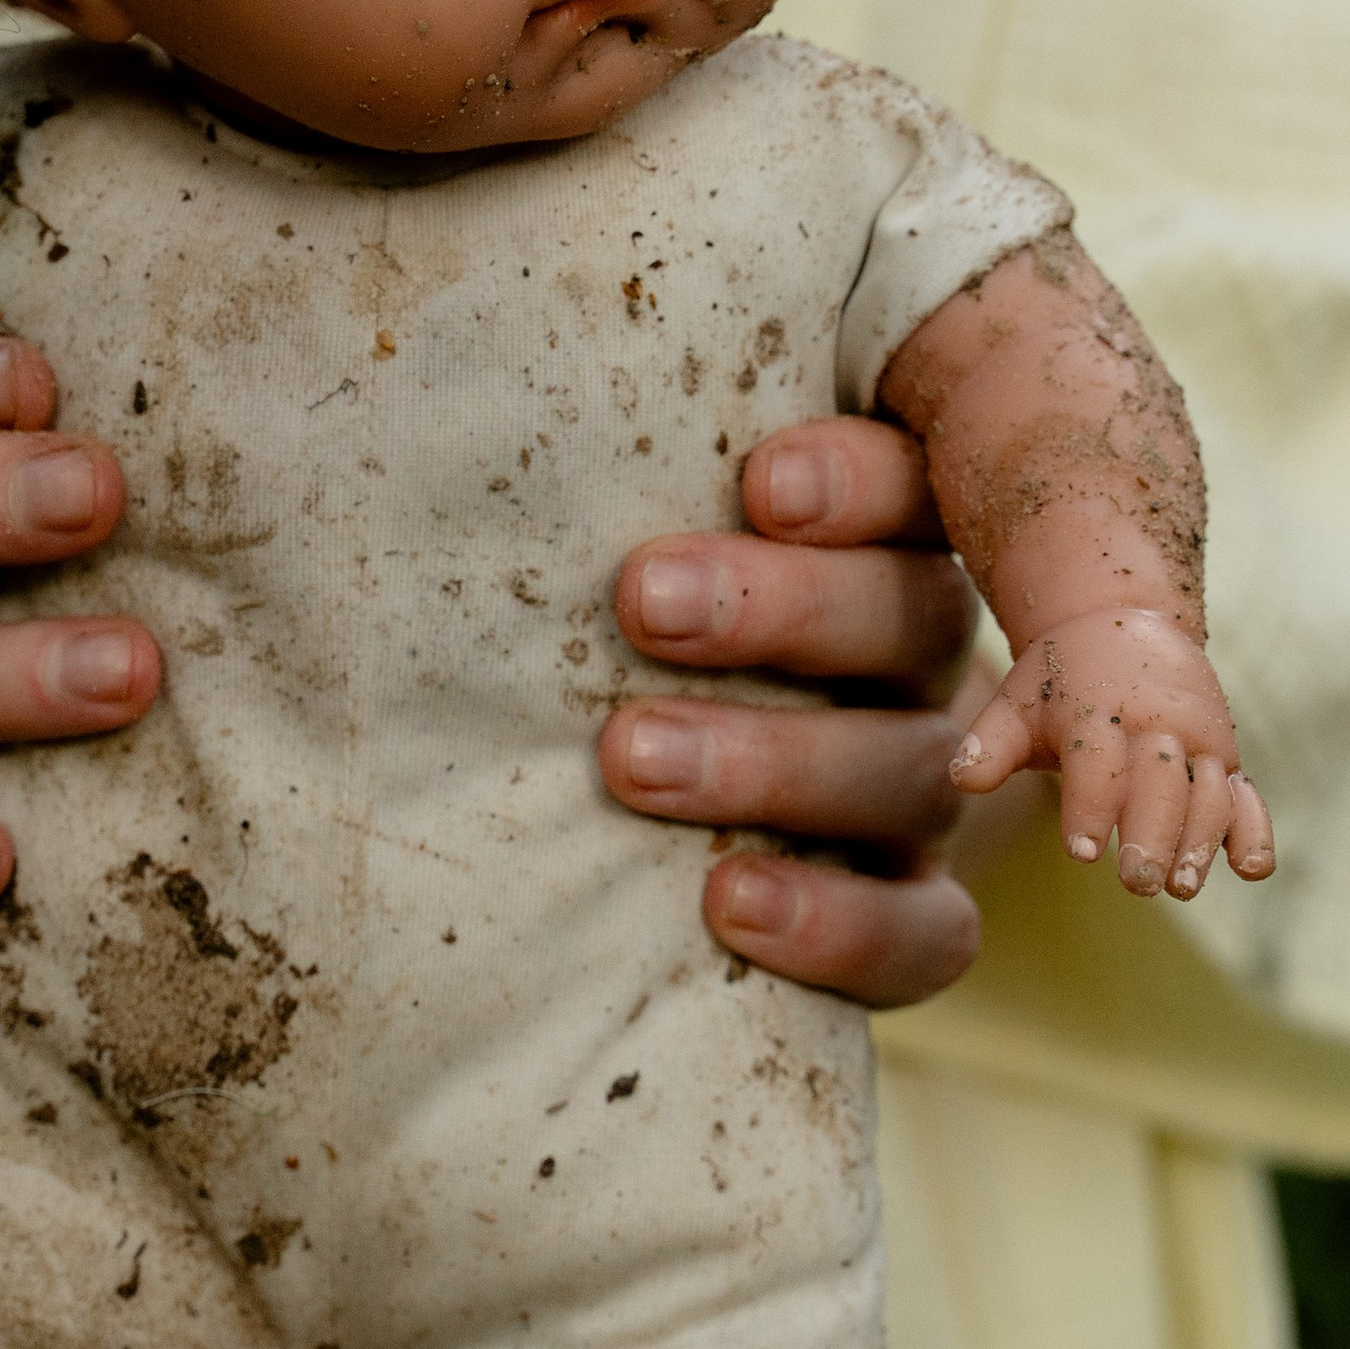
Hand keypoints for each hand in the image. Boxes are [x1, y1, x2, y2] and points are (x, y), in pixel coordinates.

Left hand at [600, 415, 986, 1010]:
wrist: (679, 817)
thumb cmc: (619, 634)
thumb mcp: (624, 548)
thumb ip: (593, 490)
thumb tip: (423, 413)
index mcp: (878, 546)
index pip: (911, 488)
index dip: (859, 481)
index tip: (762, 482)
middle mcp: (917, 664)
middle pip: (912, 619)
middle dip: (780, 608)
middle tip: (645, 601)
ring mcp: (923, 794)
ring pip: (913, 770)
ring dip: (776, 762)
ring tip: (634, 759)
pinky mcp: (918, 918)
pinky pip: (926, 934)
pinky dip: (840, 922)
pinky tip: (730, 903)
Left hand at [951, 605, 1274, 898]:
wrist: (1124, 623)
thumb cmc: (1059, 680)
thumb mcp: (1017, 700)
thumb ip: (992, 741)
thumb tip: (963, 778)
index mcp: (1098, 710)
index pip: (1098, 762)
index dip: (1092, 806)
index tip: (1083, 853)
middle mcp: (1157, 724)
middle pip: (1160, 783)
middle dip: (1151, 834)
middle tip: (1138, 882)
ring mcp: (1199, 741)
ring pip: (1207, 793)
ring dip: (1200, 840)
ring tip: (1183, 887)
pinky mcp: (1226, 758)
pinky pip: (1246, 795)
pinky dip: (1254, 829)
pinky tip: (1252, 869)